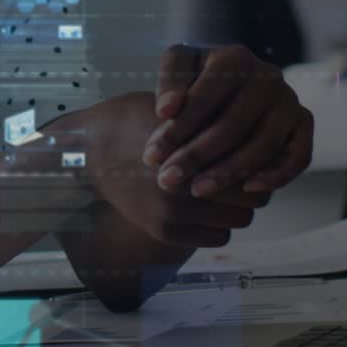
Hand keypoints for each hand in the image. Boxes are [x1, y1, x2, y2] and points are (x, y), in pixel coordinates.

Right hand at [83, 92, 271, 247]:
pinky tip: (207, 208)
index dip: (257, 161)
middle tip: (243, 175)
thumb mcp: (174, 109)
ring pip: (238, 220)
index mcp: (186, 152)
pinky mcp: (163, 232)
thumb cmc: (135, 121)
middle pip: (250, 199)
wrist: (88, 152)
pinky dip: (218, 225)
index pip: (250, 168)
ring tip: (225, 191)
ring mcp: (170, 213)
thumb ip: (213, 120)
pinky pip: (217, 237)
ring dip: (236, 208)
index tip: (253, 154)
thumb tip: (259, 129)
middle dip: (250, 187)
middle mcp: (179, 187)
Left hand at [147, 44, 313, 196]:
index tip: (151, 157)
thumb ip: (168, 83)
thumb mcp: (177, 69)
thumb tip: (167, 110)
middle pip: (232, 125)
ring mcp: (289, 101)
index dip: (176, 131)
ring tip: (197, 190)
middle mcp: (268, 77)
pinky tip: (246, 189)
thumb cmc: (195, 78)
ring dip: (229, 172)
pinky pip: (299, 156)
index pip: (203, 100)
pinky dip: (277, 175)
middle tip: (168, 180)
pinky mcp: (303, 123)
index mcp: (233, 58)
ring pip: (263, 145)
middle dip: (197, 157)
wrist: (226, 83)